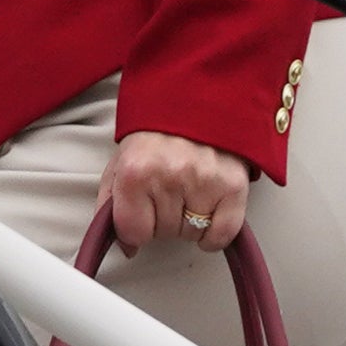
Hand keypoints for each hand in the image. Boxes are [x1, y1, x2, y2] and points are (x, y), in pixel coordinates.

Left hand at [101, 130, 250, 253]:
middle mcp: (169, 176)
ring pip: (191, 234)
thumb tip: (125, 247)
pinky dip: (215, 232)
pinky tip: (208, 211)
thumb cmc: (155, 132)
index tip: (142, 212)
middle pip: (163, 233)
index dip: (136, 226)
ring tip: (187, 189)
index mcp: (134, 171)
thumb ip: (111, 205)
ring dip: (189, 221)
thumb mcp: (120, 161)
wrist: (195, 98)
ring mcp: (204, 181)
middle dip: (162, 218)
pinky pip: (222, 235)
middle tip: (167, 189)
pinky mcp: (233, 185)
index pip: (133, 231)